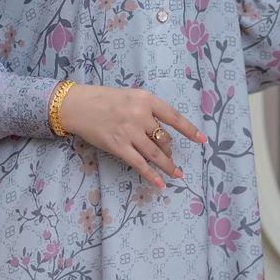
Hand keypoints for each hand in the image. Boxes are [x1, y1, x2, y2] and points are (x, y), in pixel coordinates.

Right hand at [58, 84, 207, 188]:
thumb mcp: (130, 96)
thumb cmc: (103, 99)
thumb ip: (146, 110)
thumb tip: (160, 133)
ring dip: (168, 166)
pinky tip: (160, 183)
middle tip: (171, 158)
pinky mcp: (119, 147)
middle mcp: (140, 116)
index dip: (189, 130)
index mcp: (146, 100)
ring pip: (156, 153)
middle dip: (169, 151)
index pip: (173, 117)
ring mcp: (130, 132)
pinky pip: (139, 164)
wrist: (78, 106)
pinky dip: (151, 175)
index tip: (202, 140)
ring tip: (177, 175)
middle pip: (164, 138)